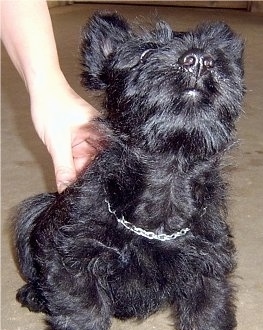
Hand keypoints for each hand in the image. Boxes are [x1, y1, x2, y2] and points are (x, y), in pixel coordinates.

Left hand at [30, 77, 100, 191]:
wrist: (41, 88)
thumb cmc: (53, 104)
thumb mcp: (58, 141)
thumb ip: (64, 168)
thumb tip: (67, 189)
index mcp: (103, 134)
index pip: (106, 162)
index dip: (99, 179)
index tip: (88, 193)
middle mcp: (99, 138)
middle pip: (97, 166)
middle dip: (87, 179)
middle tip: (77, 194)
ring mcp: (89, 141)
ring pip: (86, 165)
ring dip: (78, 174)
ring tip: (71, 186)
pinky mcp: (79, 143)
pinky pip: (78, 161)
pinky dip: (71, 168)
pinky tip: (67, 177)